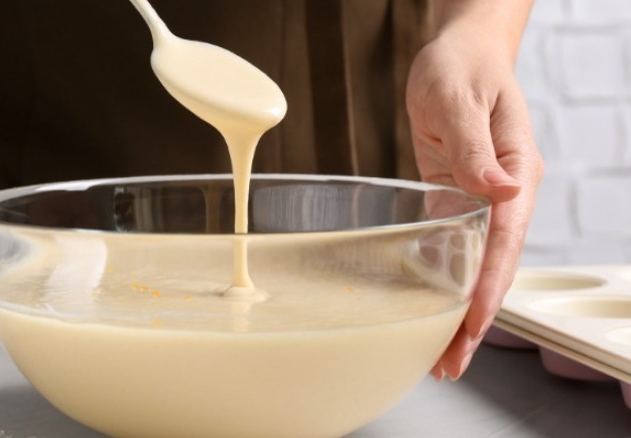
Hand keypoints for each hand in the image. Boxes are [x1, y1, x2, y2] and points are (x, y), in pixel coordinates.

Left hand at [406, 27, 542, 380]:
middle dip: (474, 317)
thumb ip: (477, 147)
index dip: (488, 287)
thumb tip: (504, 190)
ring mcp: (481, 198)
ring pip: (475, 265)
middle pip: (494, 266)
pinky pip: (455, 246)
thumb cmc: (462, 67)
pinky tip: (429, 308)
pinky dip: (445, 281)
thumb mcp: (461, 99)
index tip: (472, 325)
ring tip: (439, 354)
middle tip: (449, 363)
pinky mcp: (456, 196)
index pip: (505, 240)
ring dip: (459, 309)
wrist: (459, 53)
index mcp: (517, 171)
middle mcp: (503, 193)